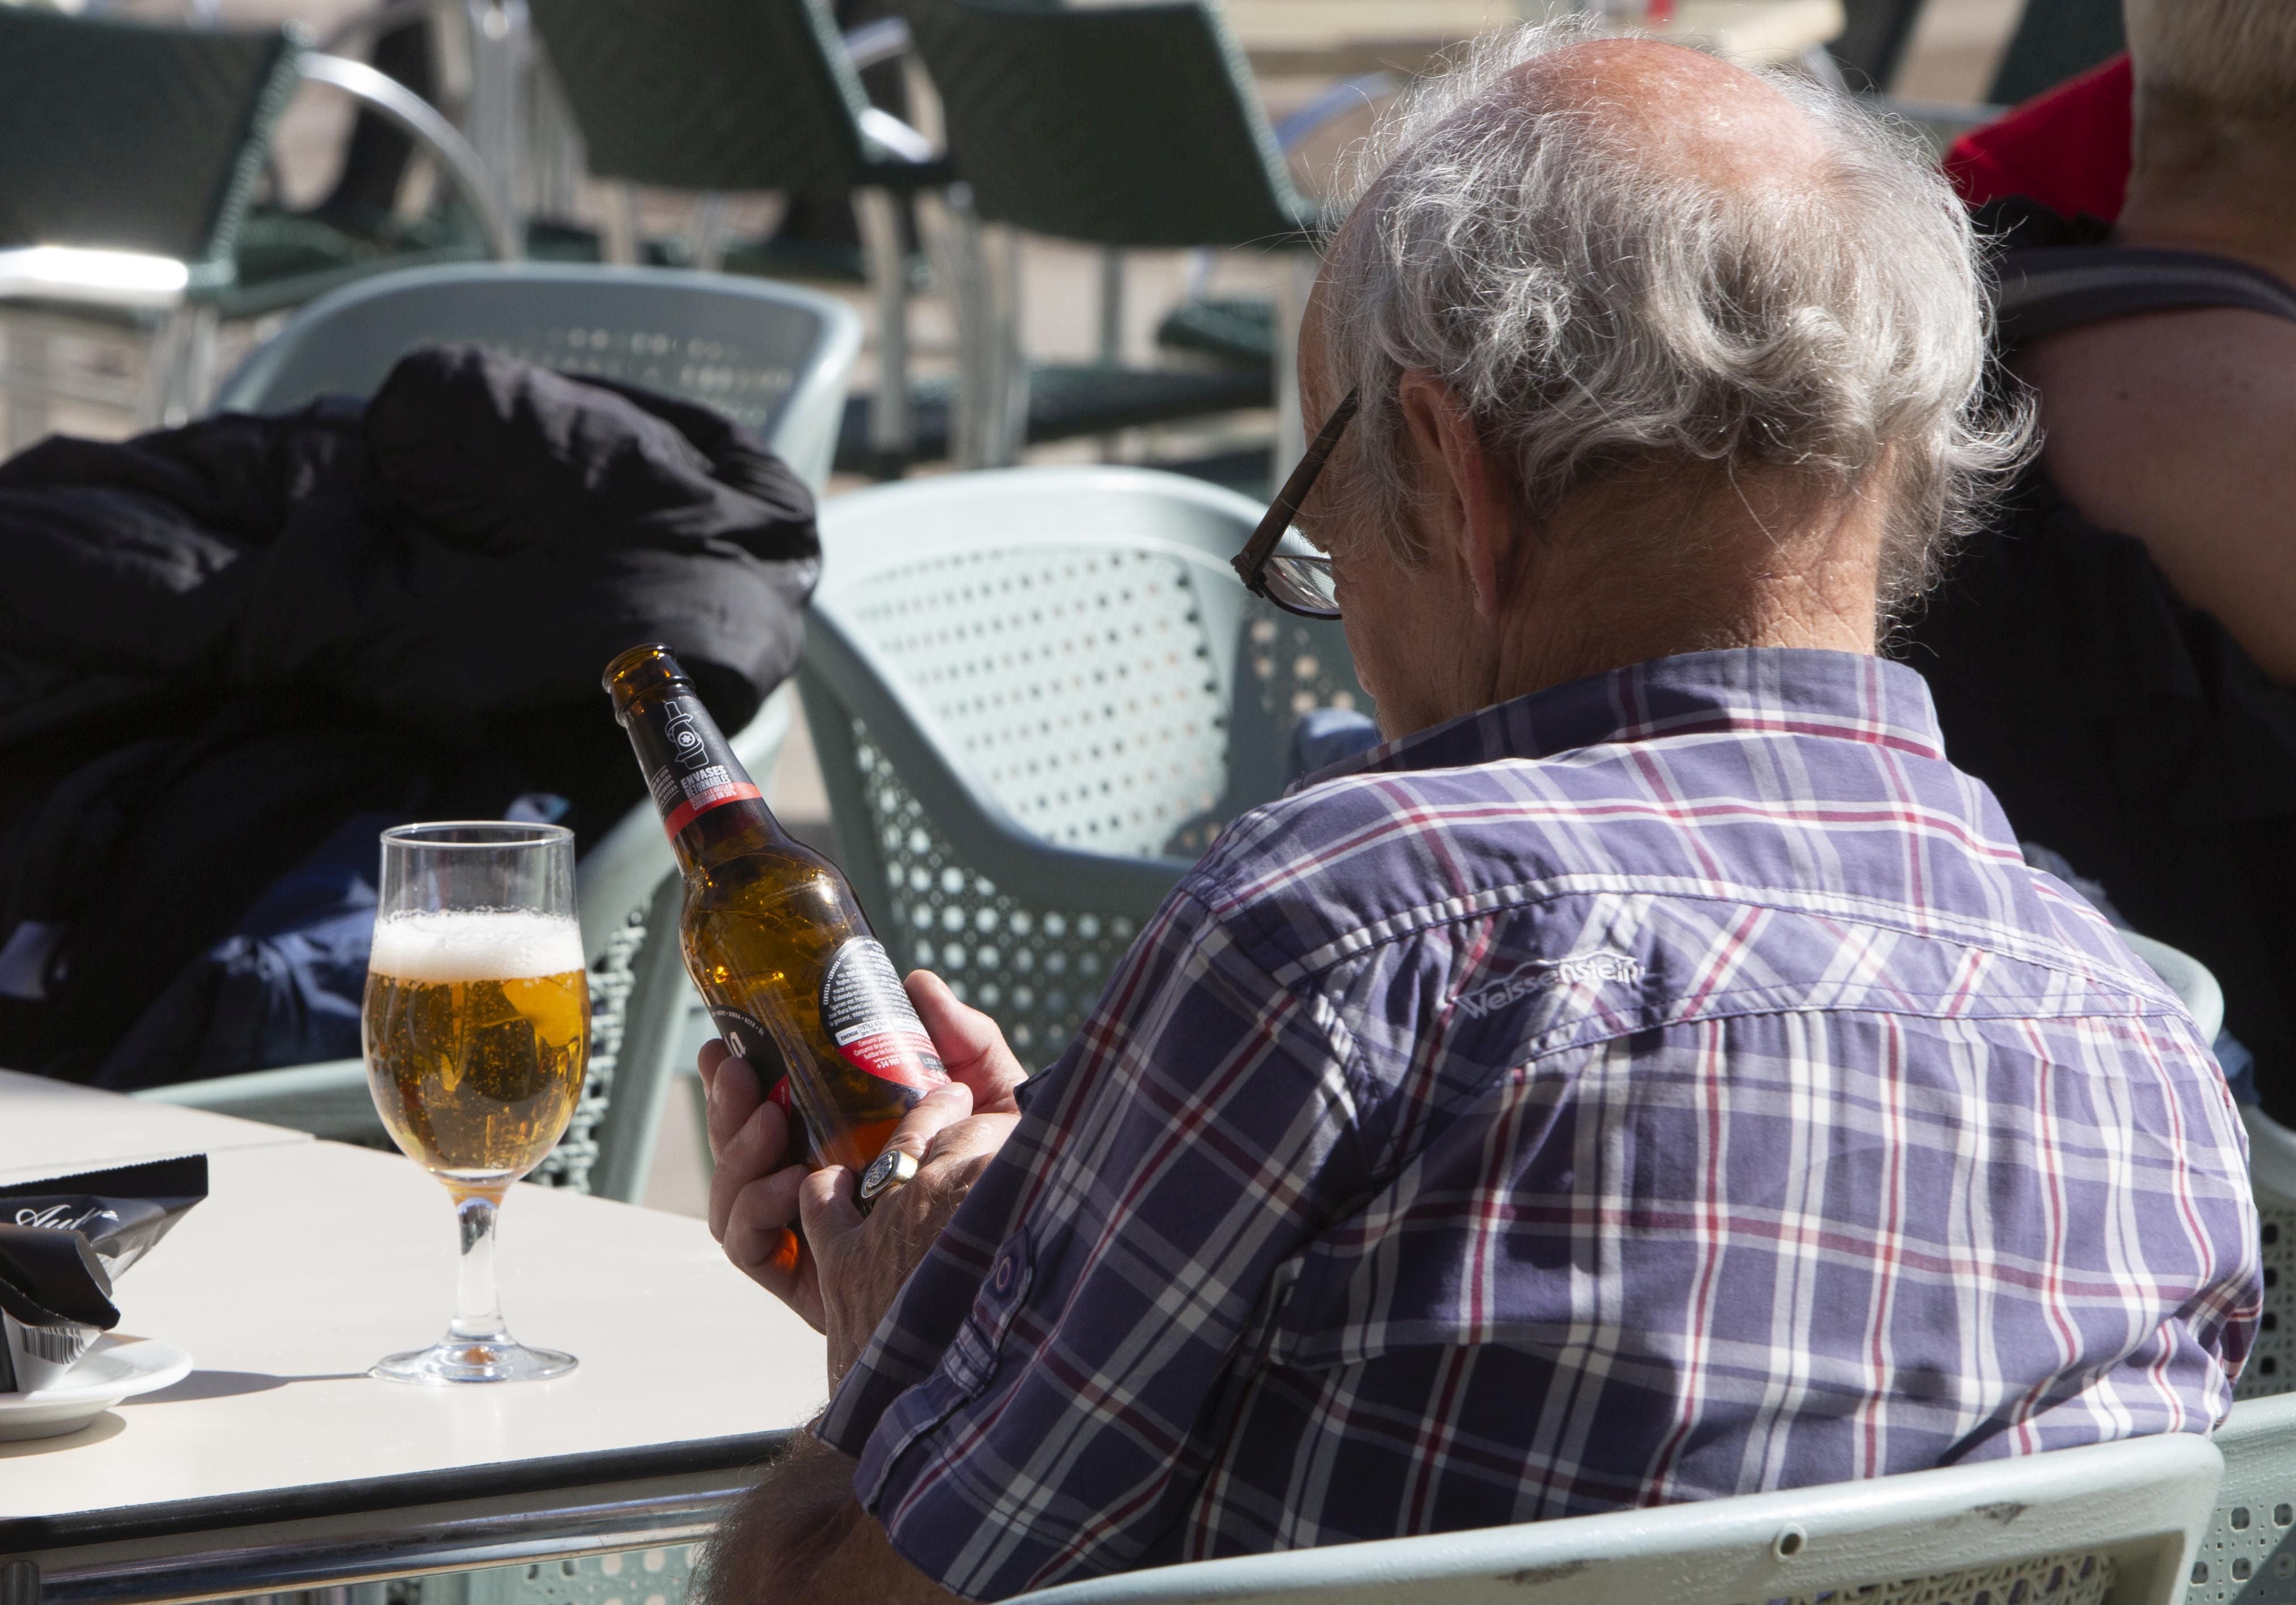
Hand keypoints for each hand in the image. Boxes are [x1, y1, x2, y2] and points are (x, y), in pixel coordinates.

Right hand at [701, 971, 1027, 1352]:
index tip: (726, 1041)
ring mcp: (804, 1240)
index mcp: (838, 1149)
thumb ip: (961, 1043)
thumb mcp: (990, 1102)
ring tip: (770, 1119)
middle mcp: (813, 1193)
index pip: (765, 1112)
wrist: (1029, 1262)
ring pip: (732, 1197)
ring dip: (736, 1154)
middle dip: (725, 1108)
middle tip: (738, 1068)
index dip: (736, 1081)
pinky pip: (749, 1249)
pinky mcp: (806, 1285)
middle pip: (738, 1152)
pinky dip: (755, 1210)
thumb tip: (917, 985)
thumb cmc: (1006, 1182)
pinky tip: (791, 1180)